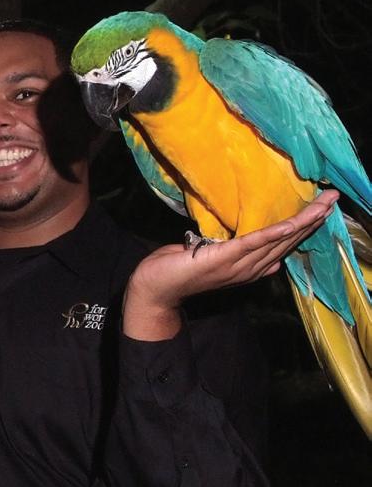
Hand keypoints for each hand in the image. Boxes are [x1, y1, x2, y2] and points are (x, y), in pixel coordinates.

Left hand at [122, 190, 336, 340]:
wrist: (155, 288)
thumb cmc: (180, 270)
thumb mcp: (216, 261)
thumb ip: (243, 258)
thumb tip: (274, 262)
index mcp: (249, 269)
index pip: (283, 246)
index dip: (304, 227)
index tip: (323, 209)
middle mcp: (249, 269)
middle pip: (287, 242)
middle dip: (312, 220)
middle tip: (332, 198)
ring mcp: (237, 265)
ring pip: (277, 241)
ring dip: (301, 222)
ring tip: (321, 204)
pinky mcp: (223, 258)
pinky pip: (252, 244)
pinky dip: (272, 233)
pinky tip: (290, 223)